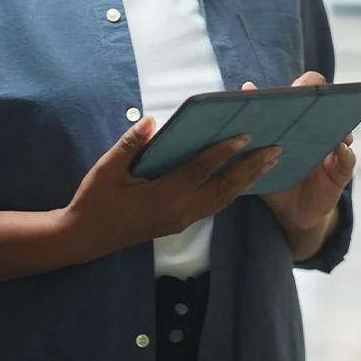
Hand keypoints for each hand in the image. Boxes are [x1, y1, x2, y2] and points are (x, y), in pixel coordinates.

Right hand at [59, 116, 280, 262]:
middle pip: (223, 188)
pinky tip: (244, 178)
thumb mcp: (106, 170)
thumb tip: (152, 121)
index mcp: (162, 197)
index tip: (245, 135)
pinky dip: (233, 190)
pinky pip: (215, 205)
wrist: (85, 239)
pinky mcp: (180, 223)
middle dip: (251, 168)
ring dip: (247, 180)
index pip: (200, 170)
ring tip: (269, 162)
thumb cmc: (95, 201)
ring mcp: (182, 219)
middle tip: (275, 149)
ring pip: (224, 199)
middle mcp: (179, 210)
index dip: (223, 152)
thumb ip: (130, 146)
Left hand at [244, 73, 356, 258]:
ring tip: (333, 128)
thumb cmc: (276, 177)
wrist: (290, 212)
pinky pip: (348, 159)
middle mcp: (319, 131)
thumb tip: (245, 87)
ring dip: (340, 128)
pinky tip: (339, 150)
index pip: (310, 91)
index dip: (309, 85)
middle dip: (328, 100)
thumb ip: (255, 125)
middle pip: (330, 106)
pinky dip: (345, 154)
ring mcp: (333, 149)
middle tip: (319, 100)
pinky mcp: (341, 170)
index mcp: (300, 122)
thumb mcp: (261, 153)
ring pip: (343, 131)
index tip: (301, 87)